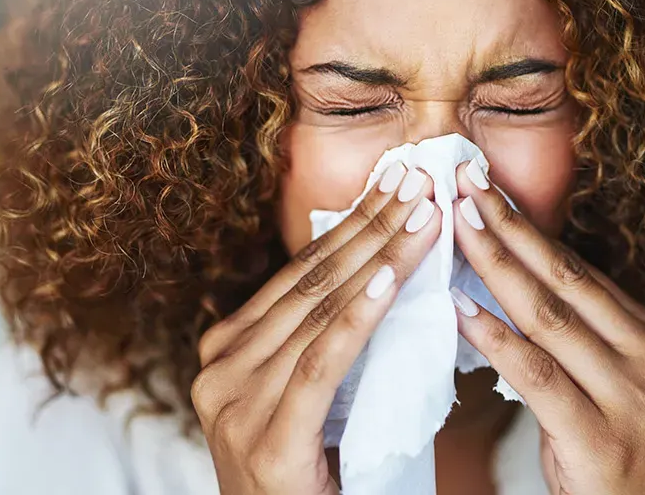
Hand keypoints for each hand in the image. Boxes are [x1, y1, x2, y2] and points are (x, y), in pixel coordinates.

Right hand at [193, 163, 441, 494]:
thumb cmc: (308, 482)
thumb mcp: (310, 402)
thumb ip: (326, 348)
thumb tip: (384, 277)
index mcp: (226, 353)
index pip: (299, 275)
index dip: (352, 224)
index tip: (396, 183)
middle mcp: (219, 370)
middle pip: (309, 283)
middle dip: (371, 226)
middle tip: (418, 180)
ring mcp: (233, 405)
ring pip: (318, 313)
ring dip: (380, 258)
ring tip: (424, 216)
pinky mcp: (266, 442)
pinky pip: (320, 366)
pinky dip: (357, 319)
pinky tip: (388, 280)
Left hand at [449, 160, 644, 494]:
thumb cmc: (616, 467)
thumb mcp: (612, 392)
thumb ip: (580, 341)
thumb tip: (516, 280)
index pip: (584, 275)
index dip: (530, 230)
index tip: (486, 191)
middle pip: (569, 282)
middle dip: (511, 228)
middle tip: (464, 183)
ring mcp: (636, 400)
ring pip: (551, 318)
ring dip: (496, 266)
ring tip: (454, 226)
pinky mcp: (602, 440)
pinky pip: (537, 375)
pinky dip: (494, 337)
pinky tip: (458, 308)